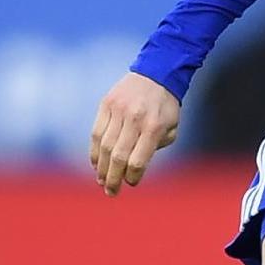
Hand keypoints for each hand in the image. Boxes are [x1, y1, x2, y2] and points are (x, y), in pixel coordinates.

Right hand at [91, 73, 180, 195]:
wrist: (156, 72)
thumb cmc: (166, 105)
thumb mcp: (171, 127)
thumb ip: (155, 147)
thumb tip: (134, 167)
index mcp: (154, 126)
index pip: (138, 160)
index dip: (133, 177)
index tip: (131, 183)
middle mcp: (134, 119)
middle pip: (118, 156)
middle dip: (113, 179)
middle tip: (110, 192)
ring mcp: (118, 110)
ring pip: (104, 146)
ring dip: (101, 168)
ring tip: (101, 181)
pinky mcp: (106, 104)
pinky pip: (96, 132)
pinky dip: (94, 151)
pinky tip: (95, 163)